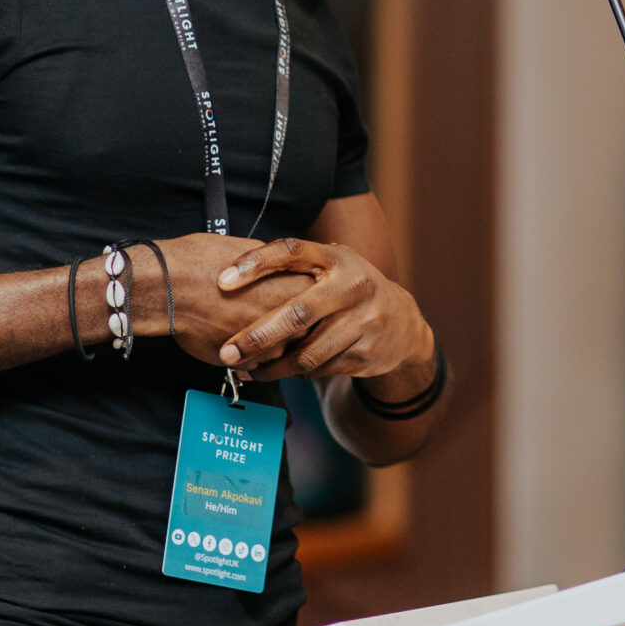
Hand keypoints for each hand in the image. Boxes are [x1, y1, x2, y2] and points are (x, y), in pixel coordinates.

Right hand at [134, 235, 312, 368]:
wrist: (171, 287)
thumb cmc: (206, 262)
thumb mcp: (252, 251)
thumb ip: (277, 267)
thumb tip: (284, 270)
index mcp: (299, 288)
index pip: (322, 299)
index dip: (312, 297)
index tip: (306, 295)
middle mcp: (293, 322)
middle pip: (310, 329)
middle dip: (299, 324)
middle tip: (283, 314)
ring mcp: (272, 347)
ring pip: (286, 349)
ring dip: (277, 342)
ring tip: (256, 327)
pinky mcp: (250, 363)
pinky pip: (261, 362)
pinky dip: (255, 355)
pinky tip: (240, 338)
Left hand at [212, 236, 434, 383]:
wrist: (402, 322)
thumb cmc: (348, 289)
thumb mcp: (332, 266)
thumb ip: (296, 268)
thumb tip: (231, 277)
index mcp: (337, 258)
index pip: (291, 251)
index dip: (256, 263)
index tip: (222, 281)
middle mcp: (352, 287)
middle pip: (297, 314)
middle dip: (257, 337)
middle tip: (226, 352)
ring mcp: (363, 322)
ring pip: (307, 353)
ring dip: (271, 367)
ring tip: (244, 370)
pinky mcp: (365, 354)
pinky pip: (320, 369)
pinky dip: (294, 374)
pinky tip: (277, 372)